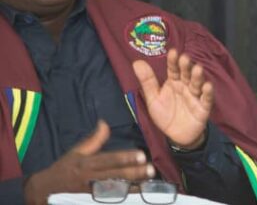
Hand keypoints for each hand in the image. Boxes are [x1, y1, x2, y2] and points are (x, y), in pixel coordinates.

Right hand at [22, 120, 154, 204]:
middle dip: (134, 174)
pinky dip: (120, 200)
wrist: (44, 191)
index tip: (142, 155)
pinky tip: (134, 198)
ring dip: (131, 188)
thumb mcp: (76, 152)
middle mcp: (88, 179)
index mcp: (86, 164)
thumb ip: (93, 140)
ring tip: (148, 186)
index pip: (109, 160)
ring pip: (114, 191)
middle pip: (114, 176)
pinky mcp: (89, 202)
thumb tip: (104, 123)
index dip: (125, 158)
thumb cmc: (64, 169)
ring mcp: (89, 193)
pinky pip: (107, 202)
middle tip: (151, 170)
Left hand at [132, 48, 212, 149]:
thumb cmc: (165, 114)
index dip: (173, 61)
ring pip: (197, 84)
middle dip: (186, 66)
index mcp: (174, 82)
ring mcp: (195, 96)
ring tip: (197, 69)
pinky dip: (208, 93)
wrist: (177, 135)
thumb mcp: (153, 98)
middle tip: (185, 58)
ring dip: (198, 77)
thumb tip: (136, 61)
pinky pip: (206, 99)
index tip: (173, 52)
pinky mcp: (203, 107)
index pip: (173, 69)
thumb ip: (147, 81)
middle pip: (186, 74)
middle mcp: (185, 86)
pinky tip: (207, 86)